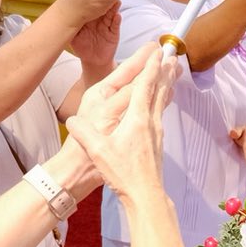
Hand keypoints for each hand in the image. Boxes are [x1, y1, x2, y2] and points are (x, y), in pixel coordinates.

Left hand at [69, 3, 120, 77]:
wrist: (92, 60)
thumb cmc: (82, 47)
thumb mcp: (73, 36)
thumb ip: (69, 26)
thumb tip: (58, 18)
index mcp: (89, 18)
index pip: (91, 6)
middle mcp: (99, 19)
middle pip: (103, 7)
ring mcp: (106, 26)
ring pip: (111, 14)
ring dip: (113, 8)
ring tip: (115, 1)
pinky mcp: (113, 34)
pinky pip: (115, 26)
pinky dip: (116, 20)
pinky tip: (117, 15)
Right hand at [69, 44, 176, 202]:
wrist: (146, 195)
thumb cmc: (124, 173)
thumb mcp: (99, 152)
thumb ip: (84, 133)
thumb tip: (71, 120)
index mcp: (138, 119)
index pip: (146, 86)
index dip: (151, 67)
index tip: (158, 51)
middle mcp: (151, 122)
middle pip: (161, 90)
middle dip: (166, 71)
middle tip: (174, 55)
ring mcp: (157, 132)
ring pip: (163, 101)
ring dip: (167, 84)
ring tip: (172, 73)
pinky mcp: (157, 142)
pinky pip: (161, 113)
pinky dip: (163, 100)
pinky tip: (160, 103)